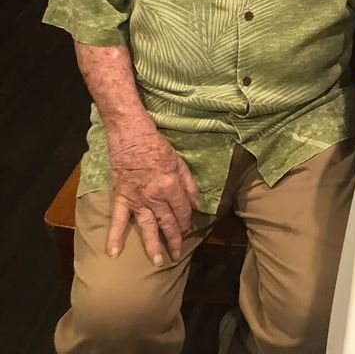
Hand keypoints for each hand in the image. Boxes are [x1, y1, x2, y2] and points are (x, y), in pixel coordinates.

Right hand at [105, 127, 199, 265]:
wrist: (130, 136)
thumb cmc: (157, 146)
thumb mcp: (179, 162)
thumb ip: (189, 185)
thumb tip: (198, 205)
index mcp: (170, 186)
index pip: (182, 210)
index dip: (186, 220)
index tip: (187, 227)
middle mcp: (155, 197)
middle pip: (168, 222)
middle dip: (174, 239)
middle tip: (177, 254)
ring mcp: (137, 200)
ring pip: (147, 227)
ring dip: (153, 246)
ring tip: (159, 262)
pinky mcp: (122, 198)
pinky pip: (118, 220)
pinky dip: (114, 237)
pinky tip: (113, 253)